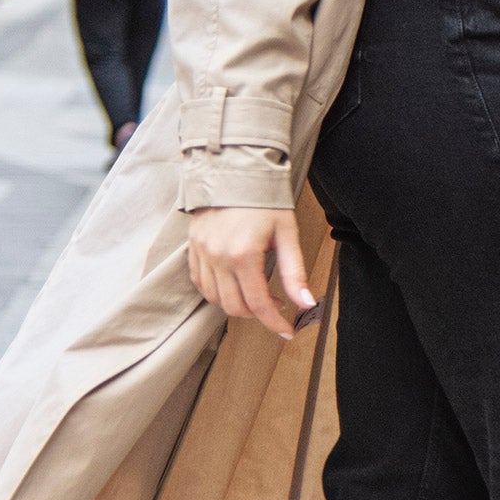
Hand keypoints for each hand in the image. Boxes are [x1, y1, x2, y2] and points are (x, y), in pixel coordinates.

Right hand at [187, 207, 315, 340]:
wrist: (235, 169)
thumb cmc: (265, 199)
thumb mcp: (287, 234)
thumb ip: (294, 273)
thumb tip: (306, 304)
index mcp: (244, 255)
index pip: (259, 304)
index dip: (275, 323)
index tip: (288, 330)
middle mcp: (218, 257)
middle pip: (235, 307)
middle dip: (257, 314)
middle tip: (275, 305)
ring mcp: (202, 253)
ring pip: (214, 298)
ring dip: (236, 304)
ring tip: (254, 292)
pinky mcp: (193, 247)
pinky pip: (200, 283)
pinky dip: (215, 291)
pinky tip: (232, 284)